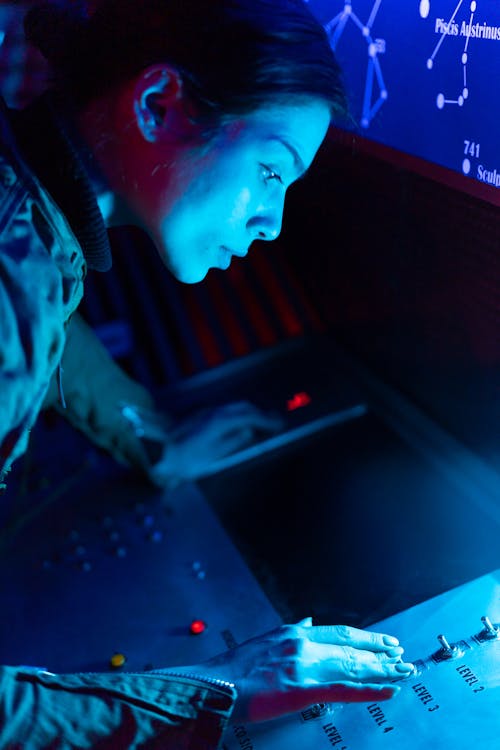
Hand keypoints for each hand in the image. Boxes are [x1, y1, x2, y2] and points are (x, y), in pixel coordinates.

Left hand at [148, 401, 282, 485]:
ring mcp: (205, 411)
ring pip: (232, 407)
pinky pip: (224, 410)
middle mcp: (214, 412)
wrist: (156, 451)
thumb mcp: (213, 456)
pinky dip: (236, 414)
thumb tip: (249, 431)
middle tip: (272, 422)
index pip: (250, 416)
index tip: (279, 425)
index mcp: (221, 421)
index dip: (267, 420)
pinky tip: (237, 423)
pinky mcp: (198, 415)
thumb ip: (233, 442)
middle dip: (259, 413)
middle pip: (242, 406)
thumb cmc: (185, 460)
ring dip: (247, 412)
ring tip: (258, 422)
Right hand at [193, 619, 412, 722]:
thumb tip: (309, 621)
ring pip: (353, 666)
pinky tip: (388, 691)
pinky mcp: (303, 688)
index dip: (365, 638)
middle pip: (351, 648)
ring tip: (404, 673)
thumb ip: (290, 632)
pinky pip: (345, 689)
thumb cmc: (233, 669)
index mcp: (293, 633)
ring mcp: (304, 665)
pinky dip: (370, 689)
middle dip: (380, 654)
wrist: (215, 684)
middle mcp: (302, 644)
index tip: (385, 642)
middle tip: (403, 658)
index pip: (339, 632)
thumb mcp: (264, 640)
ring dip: (382, 671)